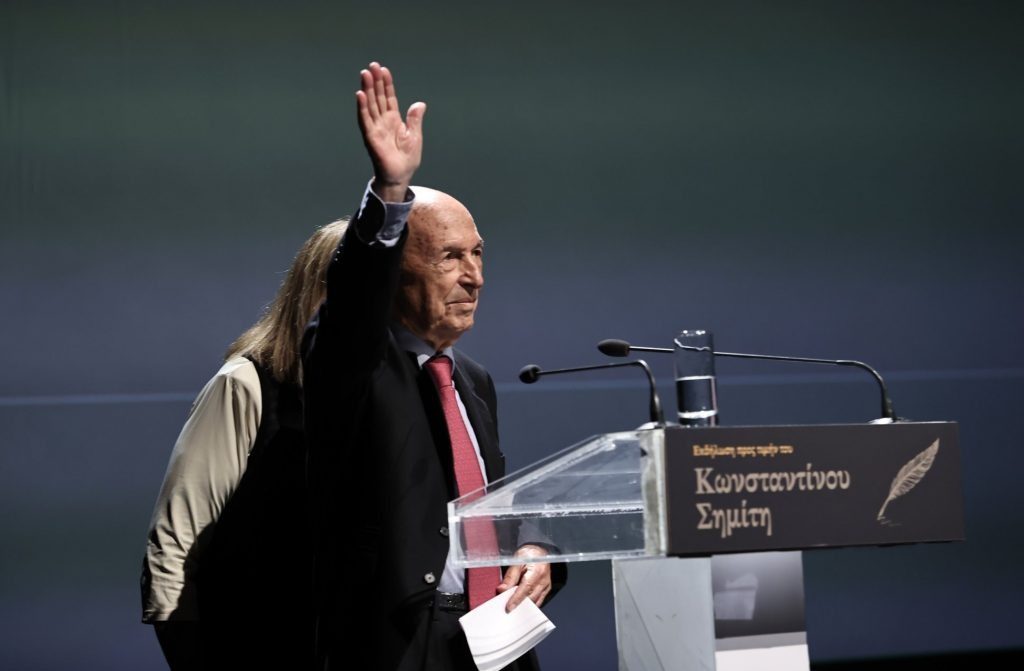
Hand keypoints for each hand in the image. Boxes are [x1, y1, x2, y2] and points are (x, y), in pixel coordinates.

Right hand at [356, 62, 425, 202]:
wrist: (400, 176)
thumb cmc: (407, 159)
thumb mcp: (414, 136)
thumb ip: (414, 120)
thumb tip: (419, 104)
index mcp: (393, 120)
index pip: (389, 97)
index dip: (387, 84)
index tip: (384, 70)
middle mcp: (382, 121)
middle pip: (378, 97)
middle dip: (375, 81)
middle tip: (372, 65)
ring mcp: (375, 128)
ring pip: (370, 105)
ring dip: (367, 89)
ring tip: (365, 74)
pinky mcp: (370, 137)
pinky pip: (365, 120)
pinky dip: (362, 107)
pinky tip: (360, 95)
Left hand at [497, 544, 552, 611]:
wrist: (539, 552)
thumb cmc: (528, 555)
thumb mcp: (517, 561)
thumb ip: (510, 576)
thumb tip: (502, 589)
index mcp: (537, 571)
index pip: (526, 588)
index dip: (516, 599)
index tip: (508, 607)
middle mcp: (543, 580)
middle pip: (530, 598)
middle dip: (518, 604)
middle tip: (505, 608)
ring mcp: (546, 586)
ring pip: (534, 602)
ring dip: (523, 606)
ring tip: (512, 607)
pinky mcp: (546, 590)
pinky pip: (537, 602)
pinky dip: (528, 604)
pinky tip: (520, 605)